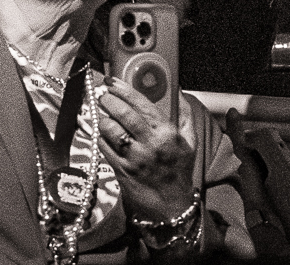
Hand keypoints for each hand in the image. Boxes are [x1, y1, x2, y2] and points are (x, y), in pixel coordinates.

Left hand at [95, 81, 199, 225]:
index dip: (123, 89)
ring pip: (110, 130)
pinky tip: (99, 131)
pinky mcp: (121, 170)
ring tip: (101, 113)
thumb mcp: (190, 142)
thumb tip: (179, 90)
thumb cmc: (180, 171)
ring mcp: (134, 158)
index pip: (141, 104)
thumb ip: (185, 114)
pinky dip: (99, 136)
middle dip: (108, 100)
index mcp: (166, 133)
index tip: (112, 82)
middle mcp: (150, 144)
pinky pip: (104, 148)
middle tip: (103, 94)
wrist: (172, 206)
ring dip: (102, 118)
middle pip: (123, 114)